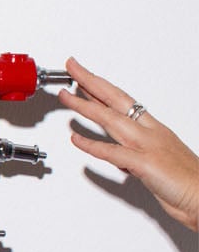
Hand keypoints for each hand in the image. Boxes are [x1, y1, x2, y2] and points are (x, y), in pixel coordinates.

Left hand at [61, 57, 198, 229]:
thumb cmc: (186, 183)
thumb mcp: (155, 164)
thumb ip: (134, 158)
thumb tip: (120, 157)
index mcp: (154, 130)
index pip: (123, 102)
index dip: (102, 87)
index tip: (84, 78)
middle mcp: (151, 133)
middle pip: (117, 100)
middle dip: (92, 82)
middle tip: (72, 68)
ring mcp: (149, 146)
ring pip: (112, 120)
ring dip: (85, 106)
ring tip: (66, 97)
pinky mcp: (146, 164)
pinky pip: (113, 152)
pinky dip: (92, 145)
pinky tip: (76, 139)